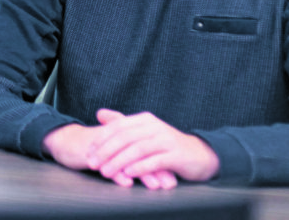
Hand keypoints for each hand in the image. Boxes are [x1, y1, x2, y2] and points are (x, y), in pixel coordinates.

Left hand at [86, 108, 218, 187]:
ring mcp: (166, 140)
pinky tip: (129, 174)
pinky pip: (154, 161)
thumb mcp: (145, 132)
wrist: (199, 155)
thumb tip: (99, 114)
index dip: (101, 139)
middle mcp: (154, 127)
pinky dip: (140, 167)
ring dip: (119, 161)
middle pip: (125, 137)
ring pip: (137, 149)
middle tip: (93, 164)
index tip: (88, 153)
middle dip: (106, 151)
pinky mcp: (176, 155)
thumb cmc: (166, 146)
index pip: (118, 126)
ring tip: (106, 172)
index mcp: (145, 119)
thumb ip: (123, 124)